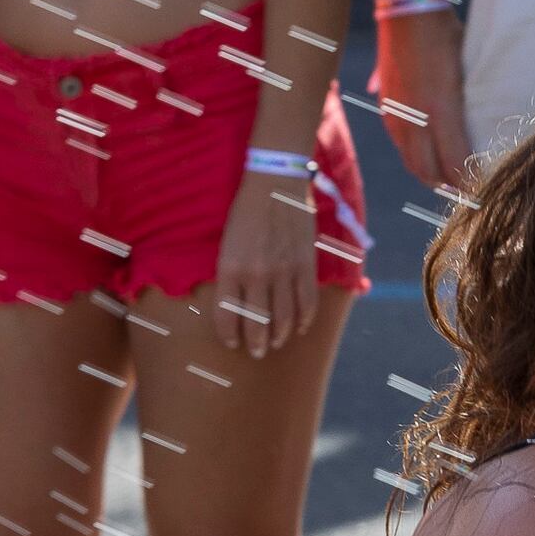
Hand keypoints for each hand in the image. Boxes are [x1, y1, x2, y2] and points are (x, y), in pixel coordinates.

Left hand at [216, 167, 321, 358]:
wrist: (275, 182)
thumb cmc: (246, 210)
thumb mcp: (227, 242)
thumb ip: (231, 272)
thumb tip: (237, 301)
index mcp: (230, 267)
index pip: (227, 313)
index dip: (229, 333)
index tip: (232, 342)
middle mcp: (256, 274)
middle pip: (257, 322)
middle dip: (256, 343)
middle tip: (256, 353)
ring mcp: (284, 272)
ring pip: (284, 318)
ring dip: (279, 336)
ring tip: (276, 344)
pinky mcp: (305, 266)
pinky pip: (307, 302)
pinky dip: (304, 319)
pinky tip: (300, 327)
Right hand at [373, 10, 472, 192]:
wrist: (407, 7)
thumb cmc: (445, 34)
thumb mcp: (466, 71)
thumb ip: (468, 108)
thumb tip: (476, 136)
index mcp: (440, 110)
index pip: (454, 165)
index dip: (468, 183)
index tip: (483, 190)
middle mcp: (414, 117)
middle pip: (428, 172)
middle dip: (448, 186)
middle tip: (468, 192)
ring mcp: (396, 114)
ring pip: (411, 161)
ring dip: (429, 174)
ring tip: (449, 179)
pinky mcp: (386, 106)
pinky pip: (400, 144)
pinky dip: (415, 157)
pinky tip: (428, 155)